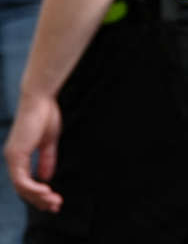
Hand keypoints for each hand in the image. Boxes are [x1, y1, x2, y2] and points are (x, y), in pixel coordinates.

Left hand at [4, 90, 62, 212]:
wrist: (39, 99)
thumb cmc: (45, 115)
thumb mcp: (49, 141)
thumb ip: (47, 159)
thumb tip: (46, 177)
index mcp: (19, 155)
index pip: (25, 181)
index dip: (38, 193)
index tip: (54, 200)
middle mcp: (13, 159)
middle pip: (22, 189)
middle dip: (39, 200)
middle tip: (55, 207)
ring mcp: (13, 157)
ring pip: (21, 187)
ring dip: (38, 197)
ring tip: (54, 202)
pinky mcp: (16, 155)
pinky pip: (21, 179)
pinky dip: (33, 188)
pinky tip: (46, 192)